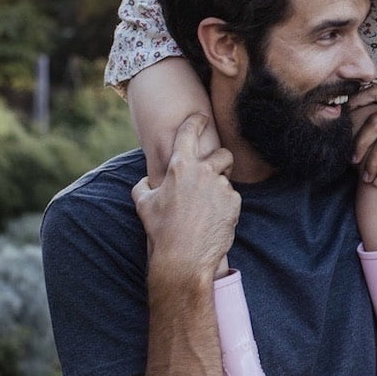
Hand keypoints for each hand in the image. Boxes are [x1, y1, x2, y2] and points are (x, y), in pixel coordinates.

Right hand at [131, 113, 238, 279]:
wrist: (184, 257)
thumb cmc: (161, 231)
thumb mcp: (143, 205)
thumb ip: (142, 187)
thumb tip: (145, 181)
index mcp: (180, 166)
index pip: (190, 132)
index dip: (196, 121)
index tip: (201, 117)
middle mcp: (204, 172)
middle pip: (222, 154)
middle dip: (221, 161)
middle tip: (213, 174)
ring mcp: (221, 187)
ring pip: (226, 179)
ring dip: (219, 189)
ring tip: (205, 209)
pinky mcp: (234, 203)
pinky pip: (231, 198)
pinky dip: (224, 205)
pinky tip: (212, 220)